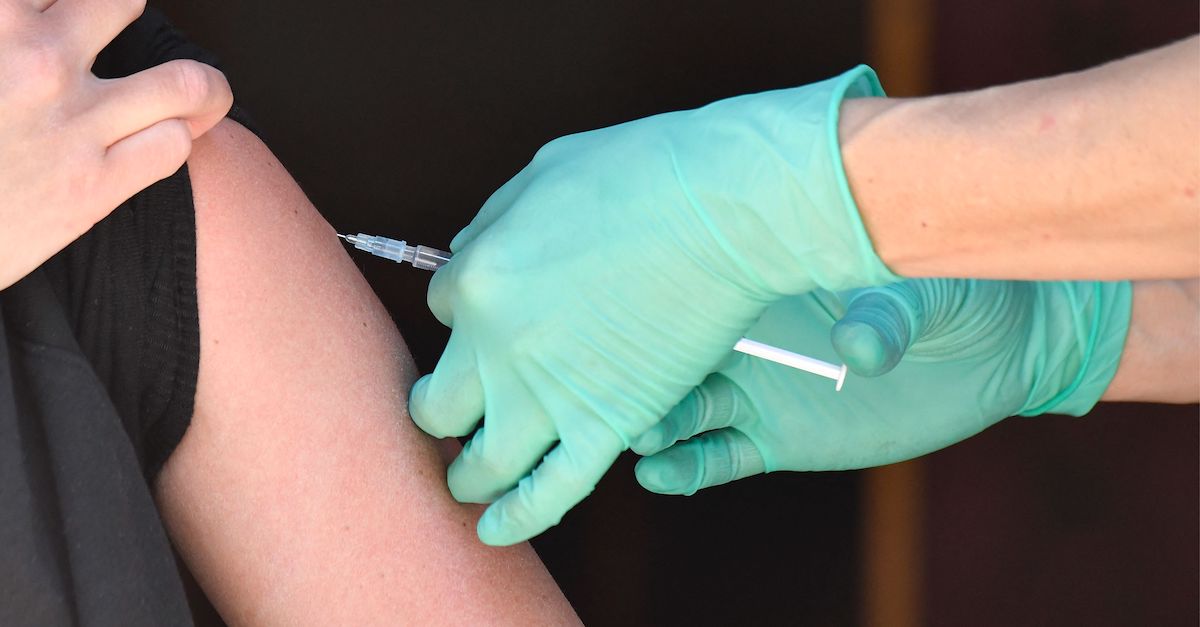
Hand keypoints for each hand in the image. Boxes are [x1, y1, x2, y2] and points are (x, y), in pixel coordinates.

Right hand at [0, 0, 231, 289]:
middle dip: (122, 13)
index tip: (59, 16)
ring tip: (194, 91)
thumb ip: (4, 29)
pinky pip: (175, 146)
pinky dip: (180, 138)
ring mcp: (72, 124)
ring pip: (185, 83)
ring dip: (198, 86)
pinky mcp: (94, 187)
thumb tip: (29, 16)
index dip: (61, 4)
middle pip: (123, 2)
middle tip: (114, 31)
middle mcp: (37, 62)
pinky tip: (166, 136)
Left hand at [410, 66, 897, 544]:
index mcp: (475, 279)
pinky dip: (519, 519)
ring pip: (481, 463)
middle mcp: (494, 347)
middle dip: (441, 409)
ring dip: (468, 476)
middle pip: (436, 403)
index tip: (503, 316)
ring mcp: (547, 395)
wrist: (727, 206)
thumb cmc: (644, 172)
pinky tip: (495, 532)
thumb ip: (498, 219)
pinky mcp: (605, 426)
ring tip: (467, 483)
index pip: (445, 311)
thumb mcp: (547, 170)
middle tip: (454, 412)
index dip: (472, 316)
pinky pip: (549, 493)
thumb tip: (472, 252)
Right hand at [632, 279, 1130, 494]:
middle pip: (664, 348)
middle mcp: (742, 329)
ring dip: (650, 419)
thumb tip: (859, 351)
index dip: (647, 292)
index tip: (611, 305)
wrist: (999, 342)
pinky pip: (717, 457)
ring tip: (635, 431)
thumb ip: (887, 308)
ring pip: (678, 407)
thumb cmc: (955, 282)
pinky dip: (686, 468)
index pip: (686, 278)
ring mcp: (753, 386)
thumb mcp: (923, 280)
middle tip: (606, 381)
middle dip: (631, 365)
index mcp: (762, 271)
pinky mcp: (775, 437)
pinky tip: (659, 473)